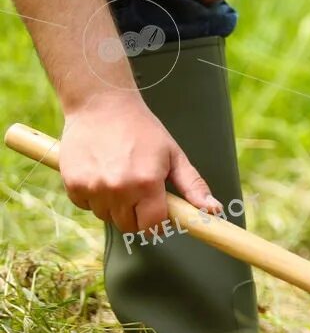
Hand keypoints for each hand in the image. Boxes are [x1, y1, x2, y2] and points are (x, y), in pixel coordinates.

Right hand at [59, 91, 222, 235]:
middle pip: (129, 226)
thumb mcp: (173, 155)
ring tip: (120, 178)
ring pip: (107, 217)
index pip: (152, 226)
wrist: (101, 105)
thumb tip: (214, 210)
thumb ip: (193, 186)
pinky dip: (94, 197)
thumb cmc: (142, 129)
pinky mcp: (73, 184)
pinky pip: (86, 206)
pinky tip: (101, 174)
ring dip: (115, 206)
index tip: (159, 214)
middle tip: (140, 193)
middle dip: (137, 216)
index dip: (158, 223)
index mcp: (147, 183)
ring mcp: (93, 188)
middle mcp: (118, 189)